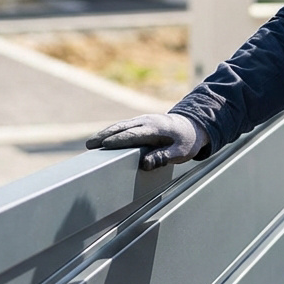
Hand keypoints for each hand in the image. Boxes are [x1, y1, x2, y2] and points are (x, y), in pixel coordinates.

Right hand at [85, 114, 209, 170]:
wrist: (194, 125)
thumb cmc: (187, 141)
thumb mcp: (180, 152)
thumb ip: (163, 157)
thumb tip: (144, 164)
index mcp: (156, 129)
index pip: (134, 134)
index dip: (119, 140)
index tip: (105, 145)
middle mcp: (147, 121)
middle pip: (122, 128)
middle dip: (104, 135)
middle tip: (90, 145)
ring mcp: (143, 120)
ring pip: (121, 125)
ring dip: (105, 133)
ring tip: (91, 143)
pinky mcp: (141, 122)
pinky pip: (124, 126)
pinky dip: (112, 131)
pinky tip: (103, 139)